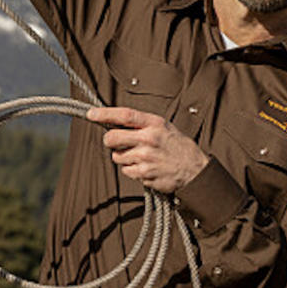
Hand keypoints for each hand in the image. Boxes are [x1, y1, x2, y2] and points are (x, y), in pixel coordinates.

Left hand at [86, 107, 208, 193]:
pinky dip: (131, 170)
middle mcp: (149, 139)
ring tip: (140, 157)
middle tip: (116, 142)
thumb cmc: (178, 147)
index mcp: (154, 124)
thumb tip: (116, 123)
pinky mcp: (144, 174)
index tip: (91, 114)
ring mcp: (145, 158)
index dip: (105, 114)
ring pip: (117, 157)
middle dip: (110, 141)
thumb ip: (142, 125)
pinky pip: (126, 171)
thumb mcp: (164, 128)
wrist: (195, 170)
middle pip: (112, 138)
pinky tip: (145, 167)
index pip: (124, 115)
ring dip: (123, 157)